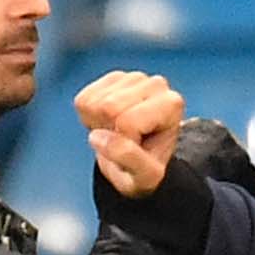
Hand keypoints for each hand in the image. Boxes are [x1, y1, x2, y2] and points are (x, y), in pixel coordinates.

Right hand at [73, 70, 184, 197]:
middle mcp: (155, 84)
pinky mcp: (112, 79)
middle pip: (108, 106)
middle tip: (124, 141)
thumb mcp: (145, 176)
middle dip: (109, 130)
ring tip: (118, 133)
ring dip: (99, 124)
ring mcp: (133, 78)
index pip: (128, 122)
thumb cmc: (145, 168)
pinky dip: (90, 117)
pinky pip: (83, 100)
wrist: (139, 159)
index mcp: (171, 104)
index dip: (125, 143)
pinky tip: (109, 123)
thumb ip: (128, 158)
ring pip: (93, 102)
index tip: (137, 148)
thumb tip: (98, 137)